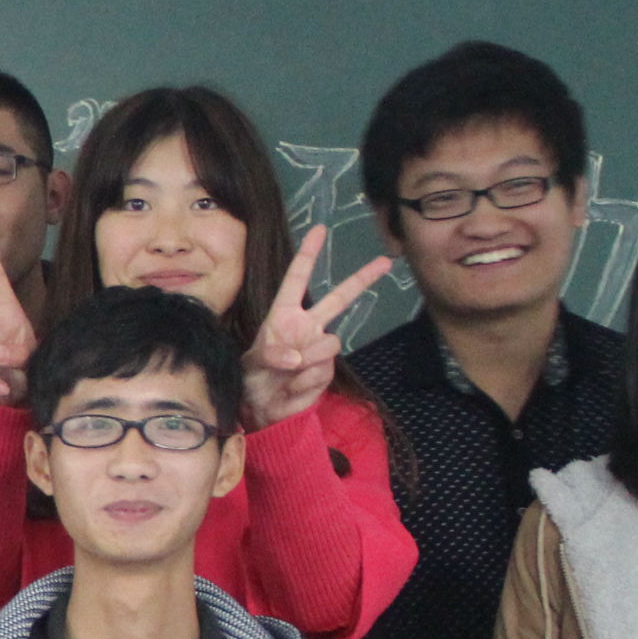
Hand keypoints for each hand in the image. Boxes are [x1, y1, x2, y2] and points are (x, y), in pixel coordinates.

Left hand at [240, 227, 393, 429]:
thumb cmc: (253, 377)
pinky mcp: (327, 370)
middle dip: (362, 279)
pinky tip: (293, 388)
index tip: (320, 229)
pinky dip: (305, 381)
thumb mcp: (252, 363)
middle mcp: (307, 325)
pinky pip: (323, 370)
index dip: (308, 254)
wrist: (262, 408)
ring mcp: (320, 347)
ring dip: (309, 360)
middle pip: (339, 298)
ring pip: (331, 343)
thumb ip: (272, 355)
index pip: (297, 279)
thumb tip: (297, 356)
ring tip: (289, 373)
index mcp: (284, 314)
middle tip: (385, 260)